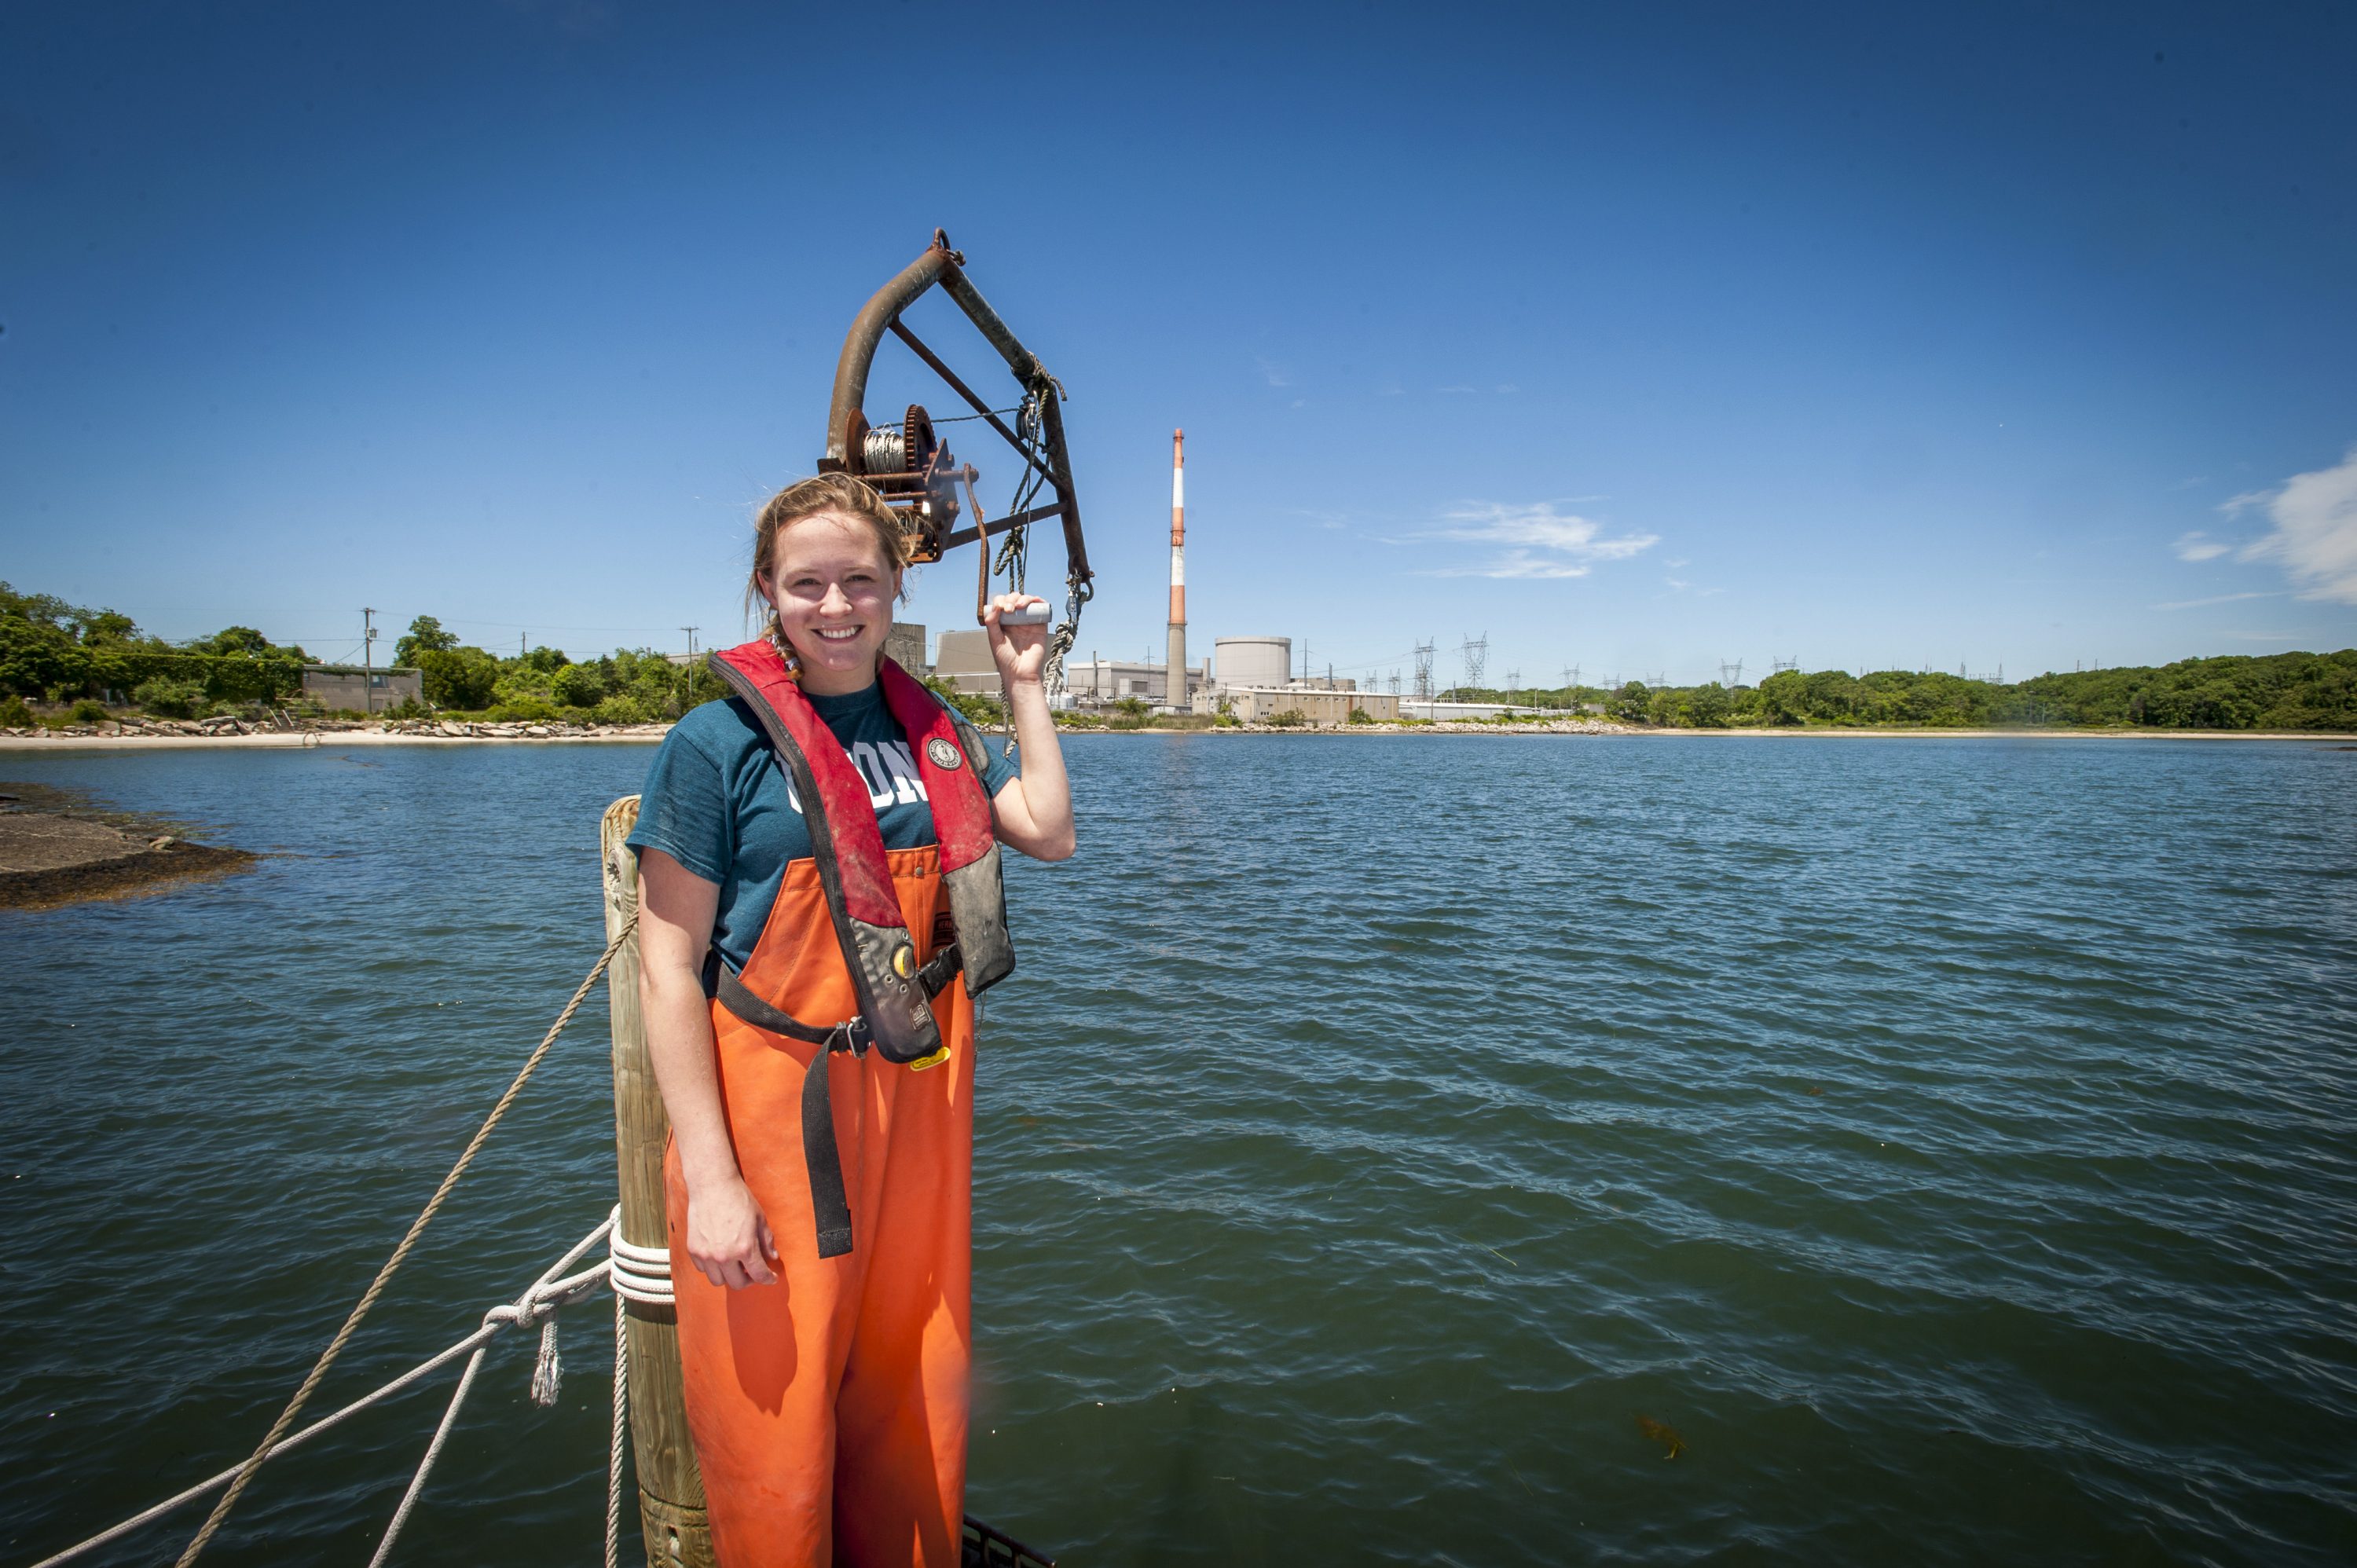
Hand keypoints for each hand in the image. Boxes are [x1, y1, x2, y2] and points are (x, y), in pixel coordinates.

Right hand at [685, 1173, 778, 1288]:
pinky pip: (703, 1269)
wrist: (712, 1186)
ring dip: (728, 1276)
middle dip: (748, 1279)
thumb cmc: (739, 1199)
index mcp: (745, 1248)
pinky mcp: (693, 1250)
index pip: (759, 1275)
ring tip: (734, 1264)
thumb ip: (766, 1241)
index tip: (770, 1278)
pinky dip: (712, 1267)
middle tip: (751, 1270)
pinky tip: (718, 1255)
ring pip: (718, 1281)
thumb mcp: (760, 1219)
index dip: (768, 1279)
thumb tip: (772, 1257)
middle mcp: (724, 1256)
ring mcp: (707, 1254)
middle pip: (738, 1284)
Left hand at [983, 593, 1048, 686]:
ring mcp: (1028, 621)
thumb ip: (992, 622)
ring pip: (1027, 601)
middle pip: (1014, 599)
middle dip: (1010, 599)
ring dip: (1023, 598)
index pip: (1002, 603)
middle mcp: (1016, 620)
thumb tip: (995, 606)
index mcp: (1004, 622)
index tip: (999, 607)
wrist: (1020, 672)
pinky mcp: (1040, 625)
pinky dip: (1037, 600)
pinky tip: (1031, 603)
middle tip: (1009, 609)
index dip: (1000, 601)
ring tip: (1018, 606)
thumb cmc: (1006, 660)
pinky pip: (1041, 608)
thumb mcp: (994, 639)